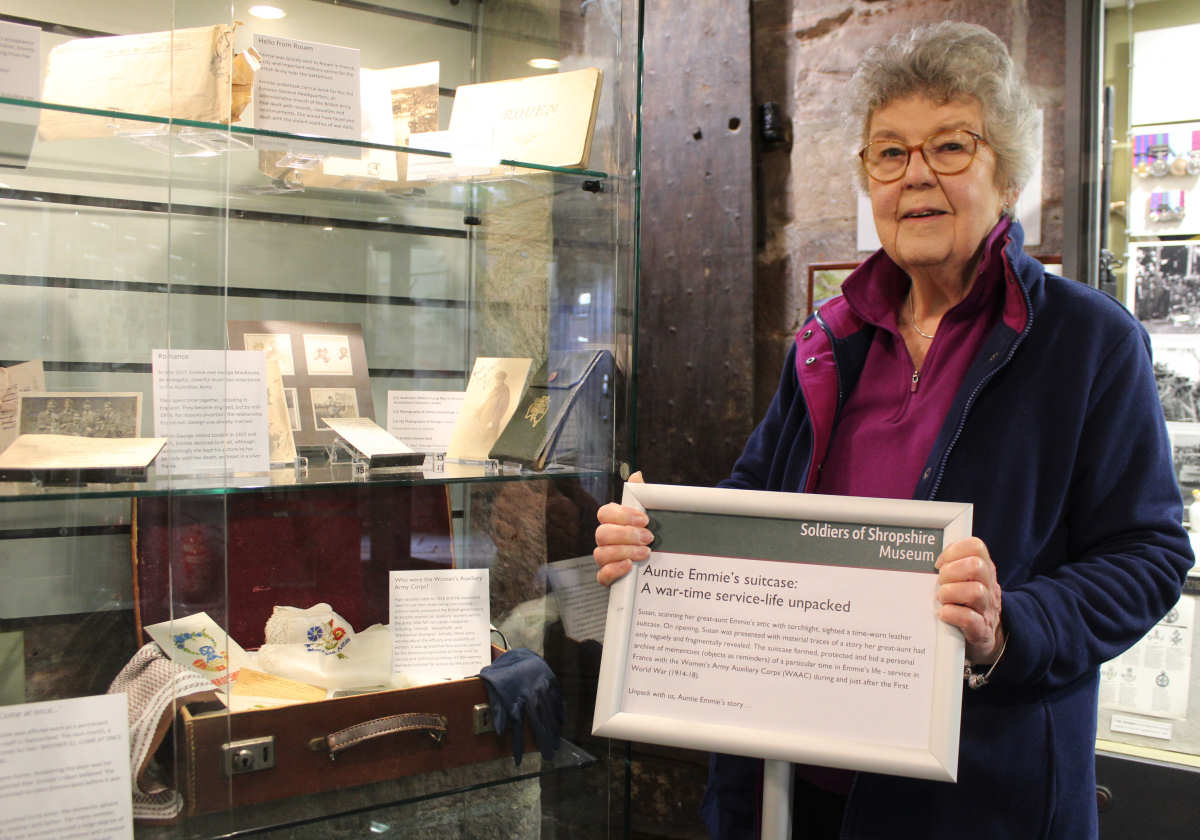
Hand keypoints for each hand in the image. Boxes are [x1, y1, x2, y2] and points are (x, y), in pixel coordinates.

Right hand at [594, 471, 653, 585]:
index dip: (622, 515)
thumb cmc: (649, 537)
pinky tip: (630, 566)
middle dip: (626, 535)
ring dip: (624, 551)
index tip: (644, 519)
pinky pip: (602, 575)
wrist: (660, 567)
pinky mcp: (608, 578)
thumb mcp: (650, 516)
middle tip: (648, 537)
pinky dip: (615, 570)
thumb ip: (642, 496)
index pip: (605, 514)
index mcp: (612, 523)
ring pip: (600, 554)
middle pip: (601, 534)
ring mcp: (605, 559)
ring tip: (645, 552)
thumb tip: (636, 475)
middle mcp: (605, 540)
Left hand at [934, 537, 1004, 663]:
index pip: (976, 546)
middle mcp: (989, 587)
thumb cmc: (965, 604)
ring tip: (941, 599)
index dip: (954, 550)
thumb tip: (925, 559)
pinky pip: (969, 619)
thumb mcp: (964, 581)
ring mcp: (986, 610)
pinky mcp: (981, 631)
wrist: (984, 638)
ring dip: (950, 593)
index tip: (940, 564)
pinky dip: (951, 614)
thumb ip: (952, 567)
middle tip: (940, 582)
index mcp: (984, 570)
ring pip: (975, 591)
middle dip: (951, 572)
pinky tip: (942, 614)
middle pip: (976, 566)